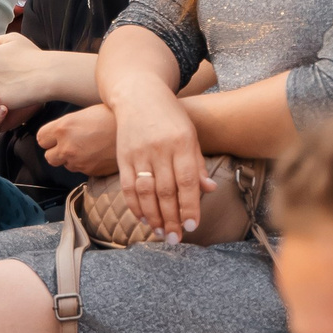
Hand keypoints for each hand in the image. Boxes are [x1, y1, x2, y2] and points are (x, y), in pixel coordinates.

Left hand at [37, 104, 118, 175]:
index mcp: (63, 128)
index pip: (41, 139)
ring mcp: (79, 162)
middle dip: (57, 151)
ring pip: (65, 165)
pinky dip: (86, 164)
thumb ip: (68, 125)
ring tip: (88, 147)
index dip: (48, 138)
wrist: (135, 131)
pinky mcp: (90, 172)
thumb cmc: (113, 117)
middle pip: (49, 157)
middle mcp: (67, 147)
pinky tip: (97, 153)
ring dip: (72, 159)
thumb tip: (61, 132)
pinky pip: (81, 170)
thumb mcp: (85, 113)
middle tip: (71, 143)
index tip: (54, 136)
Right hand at [108, 82, 209, 239]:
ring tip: (160, 232)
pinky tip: (143, 218)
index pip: (186, 180)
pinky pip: (128, 186)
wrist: (139, 94)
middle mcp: (160, 148)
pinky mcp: (123, 156)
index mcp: (182, 142)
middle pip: (165, 191)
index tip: (191, 226)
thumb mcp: (190, 134)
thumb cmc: (170, 116)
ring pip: (145, 192)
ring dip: (153, 216)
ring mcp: (139, 152)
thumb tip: (209, 189)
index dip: (189, 206)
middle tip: (175, 238)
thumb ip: (197, 163)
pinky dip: (135, 205)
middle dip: (171, 218)